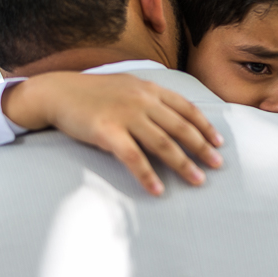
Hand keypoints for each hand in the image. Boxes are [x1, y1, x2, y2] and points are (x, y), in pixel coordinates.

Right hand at [3, 72, 223, 195]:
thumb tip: (171, 115)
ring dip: (183, 164)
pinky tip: (158, 190)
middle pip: (180, 127)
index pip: (186, 108)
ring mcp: (125, 115)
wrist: (58, 92)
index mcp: (149, 89)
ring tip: (198, 181)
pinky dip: (148, 176)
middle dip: (202, 147)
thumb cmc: (93, 93)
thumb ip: (149, 97)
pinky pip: (133, 158)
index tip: (219, 142)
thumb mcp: (127, 86)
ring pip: (163, 144)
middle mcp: (142, 100)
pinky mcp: (107, 132)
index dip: (205, 126)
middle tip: (218, 165)